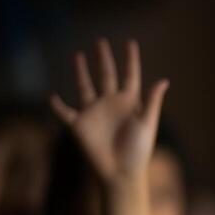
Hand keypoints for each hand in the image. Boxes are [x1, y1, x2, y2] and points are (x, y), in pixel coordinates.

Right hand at [49, 39, 167, 186]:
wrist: (121, 173)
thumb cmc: (138, 151)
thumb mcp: (147, 123)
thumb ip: (152, 101)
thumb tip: (164, 80)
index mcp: (130, 102)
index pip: (130, 75)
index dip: (131, 60)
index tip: (130, 43)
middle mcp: (111, 103)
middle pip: (106, 75)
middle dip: (103, 58)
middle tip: (100, 41)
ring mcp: (94, 112)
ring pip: (85, 86)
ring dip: (81, 72)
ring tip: (77, 55)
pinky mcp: (79, 125)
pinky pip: (65, 112)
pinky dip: (57, 105)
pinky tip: (51, 96)